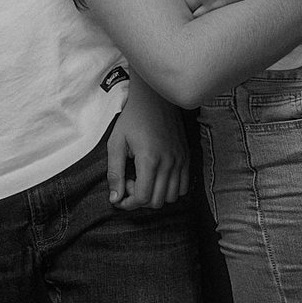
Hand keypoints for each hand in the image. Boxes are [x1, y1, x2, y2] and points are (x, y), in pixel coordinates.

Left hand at [105, 87, 187, 208]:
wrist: (154, 99)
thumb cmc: (132, 119)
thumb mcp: (116, 143)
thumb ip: (114, 173)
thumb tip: (115, 199)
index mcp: (149, 160)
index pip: (142, 198)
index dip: (129, 202)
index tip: (121, 193)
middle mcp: (169, 163)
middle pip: (157, 202)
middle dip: (140, 199)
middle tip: (130, 182)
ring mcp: (180, 161)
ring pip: (172, 197)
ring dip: (156, 195)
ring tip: (144, 179)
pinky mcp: (187, 158)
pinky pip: (184, 187)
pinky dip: (171, 189)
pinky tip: (157, 177)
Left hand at [178, 0, 287, 14]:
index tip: (187, 1)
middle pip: (182, 4)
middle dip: (186, 9)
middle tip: (190, 14)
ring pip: (192, 15)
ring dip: (196, 17)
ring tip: (200, 22)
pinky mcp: (223, 7)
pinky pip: (206, 19)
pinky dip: (207, 22)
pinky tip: (212, 24)